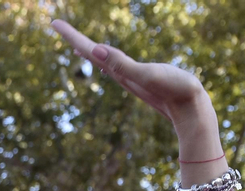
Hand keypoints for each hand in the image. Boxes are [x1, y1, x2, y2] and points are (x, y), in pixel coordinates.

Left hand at [51, 20, 210, 133]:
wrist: (191, 112)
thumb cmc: (173, 91)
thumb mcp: (147, 74)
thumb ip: (122, 64)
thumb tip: (96, 50)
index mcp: (119, 70)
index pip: (90, 49)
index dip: (72, 35)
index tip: (54, 23)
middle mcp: (120, 74)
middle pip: (91, 53)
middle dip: (75, 39)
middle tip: (57, 25)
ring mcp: (130, 78)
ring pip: (103, 61)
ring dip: (88, 50)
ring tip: (76, 43)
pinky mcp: (141, 81)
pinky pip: (116, 67)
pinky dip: (106, 60)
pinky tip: (105, 63)